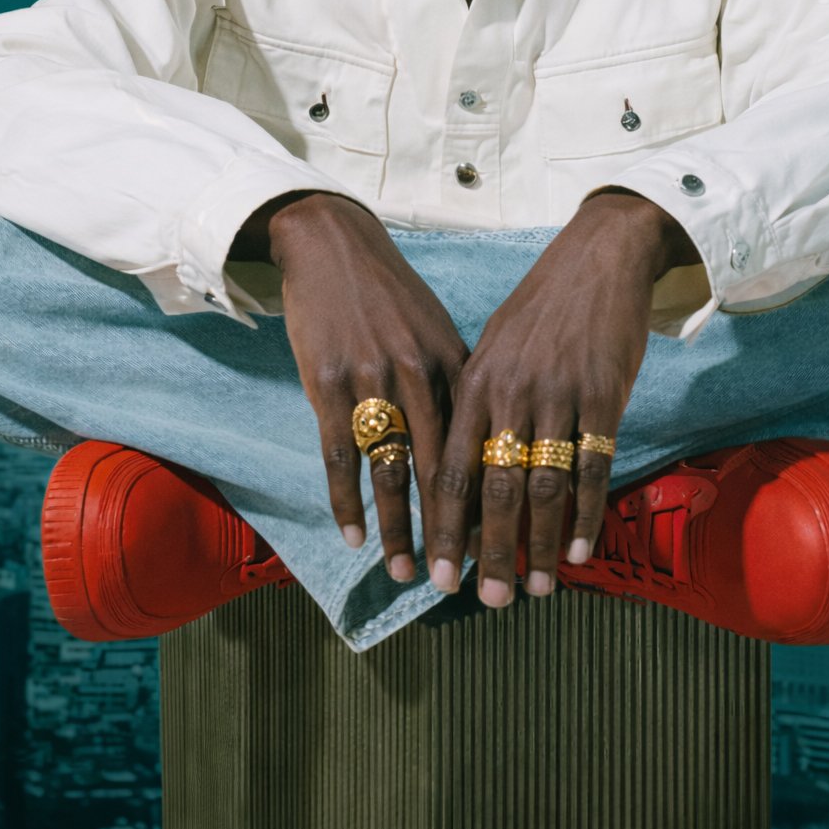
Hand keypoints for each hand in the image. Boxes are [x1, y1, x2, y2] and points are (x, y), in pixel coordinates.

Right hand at [265, 193, 470, 581]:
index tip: (503, 547)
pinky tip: (355, 536)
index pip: (478, 448)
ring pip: (391, 470)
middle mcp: (417, 376)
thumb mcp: (436, 330)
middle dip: (452, 533)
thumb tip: (484, 437)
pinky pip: (340, 455)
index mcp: (452, 363)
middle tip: (461, 583)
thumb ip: (458, 383)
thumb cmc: (390, 292)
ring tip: (405, 573)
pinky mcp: (326, 383)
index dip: (490, 502)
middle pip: (441, 470)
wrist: (332, 245)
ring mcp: (370, 380)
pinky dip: (348, 501)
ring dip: (399, 530)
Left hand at [427, 192, 698, 605]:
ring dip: (537, 544)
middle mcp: (509, 392)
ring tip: (534, 588)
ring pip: (542, 485)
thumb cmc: (541, 306)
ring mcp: (558, 395)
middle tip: (486, 600)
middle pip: (493, 488)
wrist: (598, 256)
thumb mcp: (495, 347)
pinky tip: (577, 549)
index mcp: (474, 381)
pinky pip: (591, 466)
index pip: (450, 469)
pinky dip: (584, 513)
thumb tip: (464, 473)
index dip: (443, 527)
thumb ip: (479, 406)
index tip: (437, 574)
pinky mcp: (604, 395)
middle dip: (489, 551)